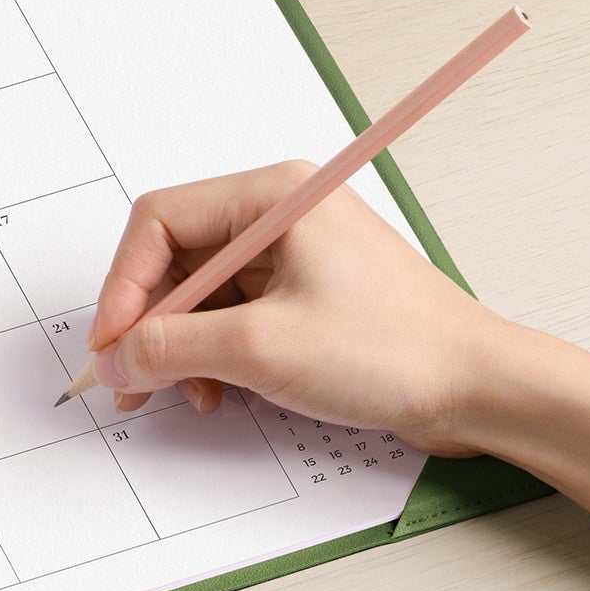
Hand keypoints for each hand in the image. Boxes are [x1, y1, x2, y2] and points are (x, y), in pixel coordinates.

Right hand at [88, 162, 514, 454]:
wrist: (478, 390)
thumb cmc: (396, 351)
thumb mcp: (261, 349)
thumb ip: (171, 349)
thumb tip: (116, 358)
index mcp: (273, 196)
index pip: (158, 223)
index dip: (123, 285)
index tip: (111, 343)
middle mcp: (279, 216)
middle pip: (174, 260)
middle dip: (149, 324)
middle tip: (130, 379)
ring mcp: (293, 256)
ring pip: (199, 295)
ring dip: (180, 348)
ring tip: (183, 393)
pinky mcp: (303, 296)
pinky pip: (230, 317)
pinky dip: (212, 356)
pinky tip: (218, 391)